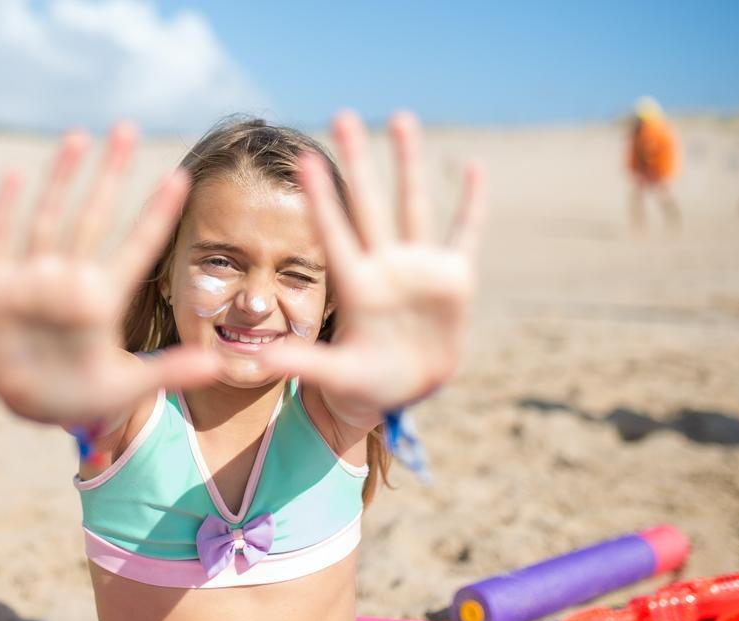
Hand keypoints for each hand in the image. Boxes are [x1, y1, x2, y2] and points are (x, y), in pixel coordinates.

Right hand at [0, 123, 218, 424]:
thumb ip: (170, 371)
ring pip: (51, 218)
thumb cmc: (84, 396)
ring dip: (63, 178)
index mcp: (106, 298)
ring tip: (80, 137)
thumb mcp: (128, 386)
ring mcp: (35, 281)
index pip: (139, 246)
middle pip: (96, 217)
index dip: (158, 214)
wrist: (31, 409)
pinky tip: (15, 175)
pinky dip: (5, 209)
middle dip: (111, 174)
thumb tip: (218, 367)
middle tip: (128, 129)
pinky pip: (0, 241)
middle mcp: (72, 279)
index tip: (181, 178)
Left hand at [259, 111, 483, 418]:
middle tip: (342, 115)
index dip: (321, 199)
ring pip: (414, 205)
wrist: (402, 388)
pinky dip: (472, 203)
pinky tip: (474, 166)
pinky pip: (466, 233)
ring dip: (409, 163)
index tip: (302, 159)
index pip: (334, 232)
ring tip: (401, 117)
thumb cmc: (361, 382)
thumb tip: (263, 361)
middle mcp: (385, 267)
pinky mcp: (453, 279)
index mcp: (355, 286)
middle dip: (358, 162)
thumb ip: (304, 363)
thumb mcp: (333, 375)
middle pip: (370, 205)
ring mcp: (419, 269)